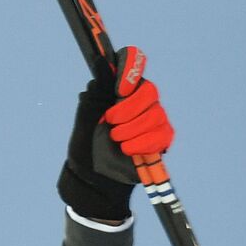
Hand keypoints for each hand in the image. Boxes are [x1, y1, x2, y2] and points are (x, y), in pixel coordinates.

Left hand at [58, 46, 174, 220]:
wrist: (92, 181)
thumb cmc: (86, 150)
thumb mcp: (84, 122)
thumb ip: (94, 95)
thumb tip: (100, 64)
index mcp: (118, 92)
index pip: (133, 64)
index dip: (130, 69)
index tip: (119, 89)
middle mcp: (138, 102)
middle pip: (148, 90)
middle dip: (128, 108)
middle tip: (110, 123)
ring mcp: (152, 120)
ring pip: (155, 114)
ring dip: (132, 130)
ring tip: (116, 142)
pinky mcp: (160, 139)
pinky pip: (162, 134)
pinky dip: (142, 143)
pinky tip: (128, 150)